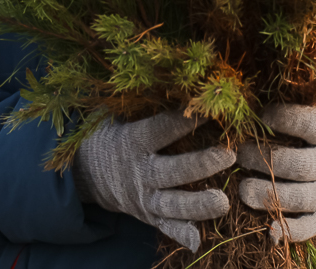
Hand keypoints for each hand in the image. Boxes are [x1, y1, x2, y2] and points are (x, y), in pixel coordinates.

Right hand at [73, 110, 235, 252]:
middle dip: (200, 164)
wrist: (87, 174)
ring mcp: (145, 198)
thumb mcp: (115, 114)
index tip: (209, 110)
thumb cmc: (112, 134)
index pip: (159, 130)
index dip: (182, 121)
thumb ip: (139, 100)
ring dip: (198, 205)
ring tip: (223, 202)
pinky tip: (198, 241)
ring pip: (173, 204)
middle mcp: (140, 172)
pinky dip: (181, 235)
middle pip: (172, 170)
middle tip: (227, 155)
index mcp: (132, 141)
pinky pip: (166, 227)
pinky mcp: (149, 216)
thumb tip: (168, 74)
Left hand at [237, 103, 315, 242]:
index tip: (261, 116)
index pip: (310, 124)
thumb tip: (251, 83)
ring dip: (270, 195)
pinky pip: (309, 228)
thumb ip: (294, 98)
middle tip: (239, 154)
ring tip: (242, 190)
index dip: (285, 120)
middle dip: (267, 161)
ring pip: (302, 197)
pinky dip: (289, 231)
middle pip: (301, 164)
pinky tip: (267, 230)